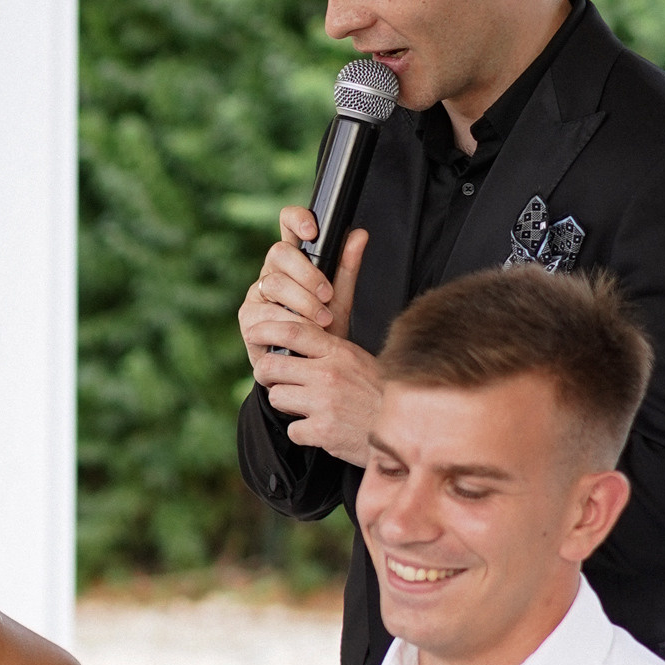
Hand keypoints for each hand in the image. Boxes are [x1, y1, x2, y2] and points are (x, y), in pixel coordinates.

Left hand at [238, 212, 380, 464]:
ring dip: (288, 403)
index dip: (267, 331)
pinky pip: (293, 429)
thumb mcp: (358, 336)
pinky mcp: (323, 432)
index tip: (259, 335)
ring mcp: (325, 403)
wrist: (405, 428)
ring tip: (306, 404)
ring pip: (278, 397)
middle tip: (282, 378)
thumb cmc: (375, 380)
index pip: (290, 330)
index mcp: (337, 349)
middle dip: (271, 374)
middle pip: (272, 366)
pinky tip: (321, 426)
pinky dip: (303, 430)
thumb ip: (348, 285)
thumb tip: (356, 233)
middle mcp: (329, 372)